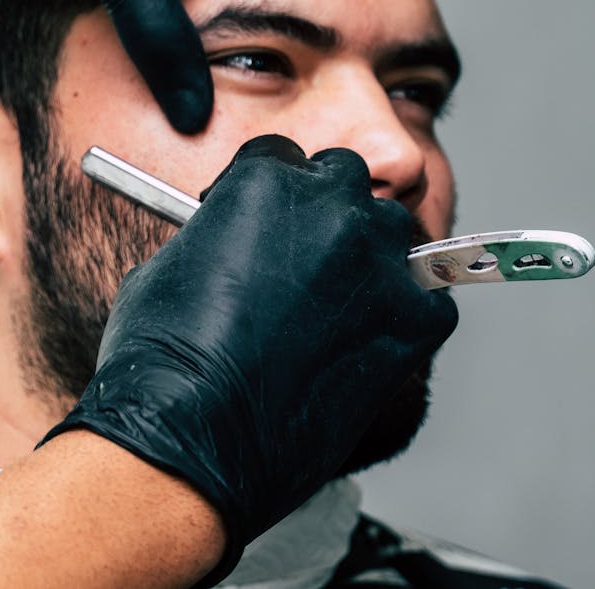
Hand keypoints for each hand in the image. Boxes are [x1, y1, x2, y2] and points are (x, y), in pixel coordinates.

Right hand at [41, 135, 458, 584]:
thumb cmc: (164, 360)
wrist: (191, 435)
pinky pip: (430, 298)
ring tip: (334, 308)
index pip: (283, 159)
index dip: (270, 194)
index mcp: (265, 180)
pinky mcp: (414, 322)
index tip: (265, 224)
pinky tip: (369, 343)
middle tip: (303, 259)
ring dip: (368, 257)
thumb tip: (233, 247)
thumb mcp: (169, 267)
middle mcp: (331, 207)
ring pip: (391, 233)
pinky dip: (407, 316)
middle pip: (345, 179)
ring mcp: (378, 262)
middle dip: (324, 211)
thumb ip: (217, 237)